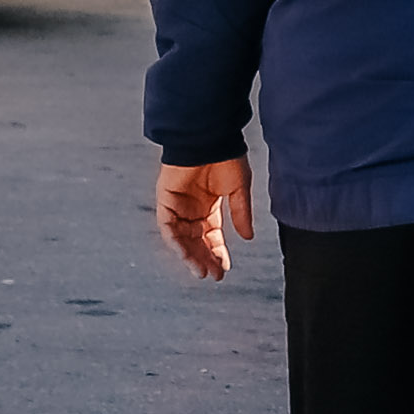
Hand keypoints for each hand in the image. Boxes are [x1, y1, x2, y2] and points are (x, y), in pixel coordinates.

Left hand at [155, 157, 253, 281]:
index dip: (218, 253)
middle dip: (205, 259)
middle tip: (214, 275)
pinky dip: (176, 242)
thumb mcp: (239, 189)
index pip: (212, 236)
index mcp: (210, 206)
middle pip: (196, 242)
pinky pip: (167, 227)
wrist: (208, 138)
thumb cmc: (226, 157)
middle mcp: (192, 209)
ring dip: (191, 256)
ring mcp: (177, 206)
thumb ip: (241, 213)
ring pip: (181, 239)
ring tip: (202, 271)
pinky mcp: (165, 201)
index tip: (224, 269)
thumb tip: (248, 237)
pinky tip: (188, 254)